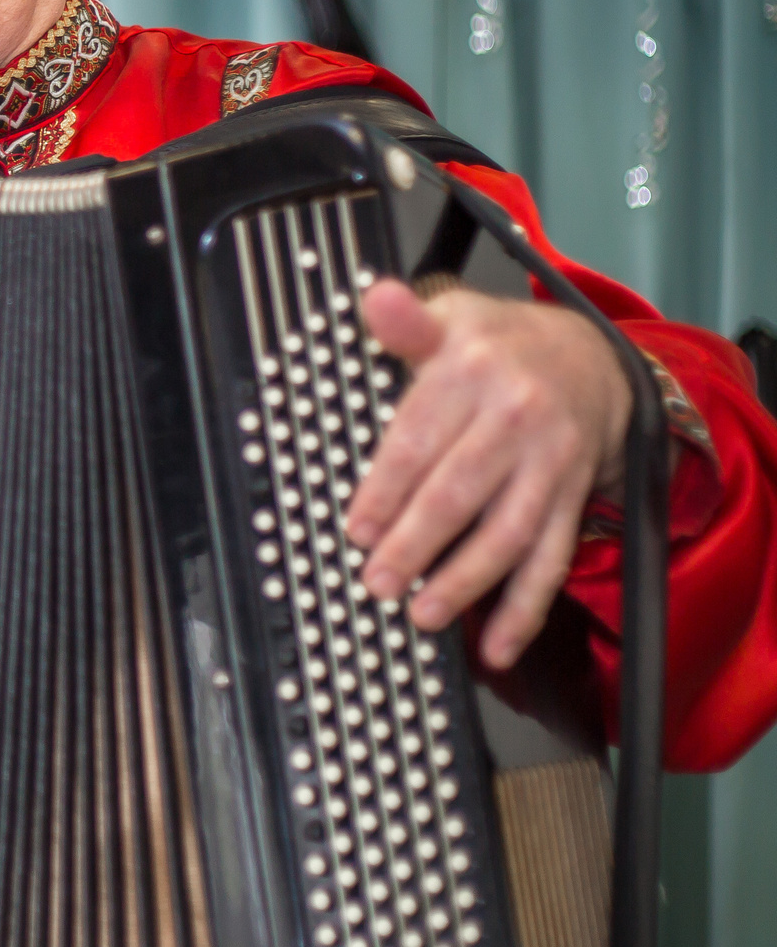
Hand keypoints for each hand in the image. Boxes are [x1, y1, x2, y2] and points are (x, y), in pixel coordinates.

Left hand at [346, 281, 632, 669]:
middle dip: (417, 544)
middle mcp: (516, 420)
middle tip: (378, 581)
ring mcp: (550, 466)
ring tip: (424, 614)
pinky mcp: (571, 501)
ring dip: (466, 582)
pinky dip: (525, 609)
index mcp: (473, 374)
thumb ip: (407, 322)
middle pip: (461, 492)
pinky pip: (549, 560)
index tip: (357, 528)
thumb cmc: (499, 345)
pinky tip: (498, 646)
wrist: (591, 360)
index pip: (419, 440)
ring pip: (508, 534)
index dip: (386, 489)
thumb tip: (375, 300)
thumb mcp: (452, 317)